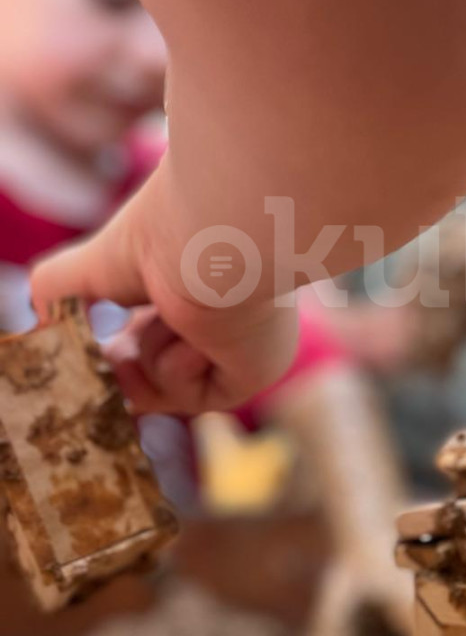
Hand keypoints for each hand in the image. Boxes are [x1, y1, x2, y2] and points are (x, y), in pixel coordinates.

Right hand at [30, 172, 296, 415]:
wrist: (212, 244)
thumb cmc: (157, 237)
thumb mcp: (87, 266)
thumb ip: (54, 290)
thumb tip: (41, 325)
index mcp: (198, 286)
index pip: (153, 334)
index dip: (118, 348)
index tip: (95, 349)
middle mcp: (225, 318)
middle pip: (155, 372)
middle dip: (122, 362)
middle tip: (113, 347)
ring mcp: (241, 348)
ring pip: (167, 387)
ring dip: (150, 353)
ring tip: (173, 314)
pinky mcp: (254, 374)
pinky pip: (193, 398)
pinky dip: (178, 369)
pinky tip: (198, 336)